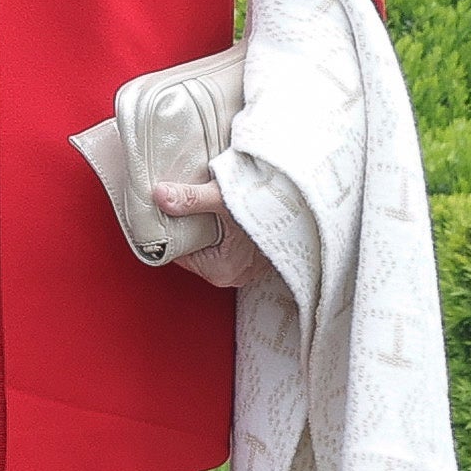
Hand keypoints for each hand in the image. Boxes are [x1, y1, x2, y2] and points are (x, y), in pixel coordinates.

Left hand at [145, 177, 263, 290]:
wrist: (310, 208)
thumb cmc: (272, 207)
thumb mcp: (225, 199)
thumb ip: (191, 199)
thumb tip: (160, 195)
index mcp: (219, 270)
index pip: (178, 253)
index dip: (170, 230)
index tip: (163, 209)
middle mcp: (232, 275)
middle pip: (194, 249)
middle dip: (187, 226)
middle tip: (180, 199)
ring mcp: (245, 268)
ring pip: (210, 246)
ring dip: (206, 224)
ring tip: (202, 201)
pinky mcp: (255, 258)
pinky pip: (228, 244)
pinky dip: (223, 227)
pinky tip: (223, 208)